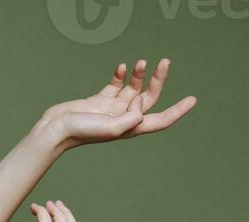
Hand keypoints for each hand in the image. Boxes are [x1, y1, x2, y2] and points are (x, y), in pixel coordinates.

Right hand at [39, 57, 196, 150]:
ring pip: (133, 89)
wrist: (56, 129)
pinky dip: (121, 75)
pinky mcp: (99, 100)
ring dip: (140, 75)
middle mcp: (124, 118)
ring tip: (142, 62)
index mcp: (130, 128)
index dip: (178, 111)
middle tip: (165, 62)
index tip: (192, 99)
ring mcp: (111, 109)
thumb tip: (142, 101)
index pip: (160, 120)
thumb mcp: (111, 128)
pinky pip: (115, 85)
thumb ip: (131, 117)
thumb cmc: (81, 132)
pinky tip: (121, 67)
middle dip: (158, 81)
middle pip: (149, 99)